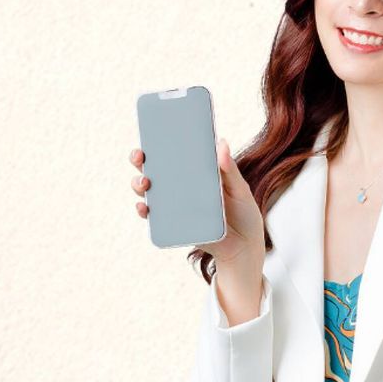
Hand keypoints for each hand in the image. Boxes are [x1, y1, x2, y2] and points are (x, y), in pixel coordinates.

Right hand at [129, 137, 267, 266]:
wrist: (244, 248)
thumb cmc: (244, 214)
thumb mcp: (240, 189)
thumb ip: (229, 169)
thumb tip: (222, 142)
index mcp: (195, 174)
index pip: (172, 154)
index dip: (157, 143)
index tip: (149, 133)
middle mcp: (180, 188)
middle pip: (153, 170)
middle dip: (139, 160)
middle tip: (140, 156)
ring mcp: (175, 207)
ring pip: (148, 192)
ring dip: (138, 184)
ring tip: (144, 183)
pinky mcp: (173, 226)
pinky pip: (153, 217)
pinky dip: (144, 210)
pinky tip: (144, 206)